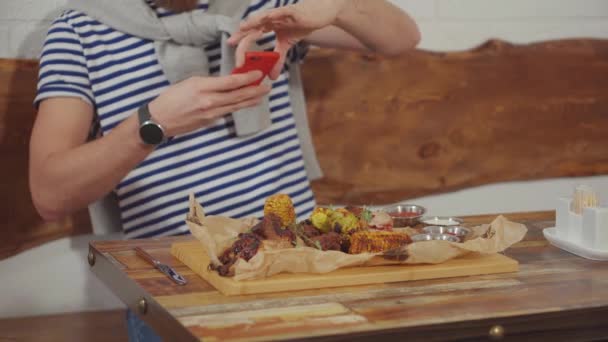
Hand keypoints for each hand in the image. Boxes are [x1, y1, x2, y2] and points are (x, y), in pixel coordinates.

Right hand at [149, 71, 269, 136]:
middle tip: (267, 87)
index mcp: (203, 87)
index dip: (247, 78)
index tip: (258, 74)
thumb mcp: (190, 83)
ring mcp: (211, 114)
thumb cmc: (171, 98)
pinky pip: (227, 112)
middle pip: (238, 96)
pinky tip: (245, 103)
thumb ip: (210, 83)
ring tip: (262, 96)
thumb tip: (227, 83)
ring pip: (236, 106)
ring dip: (251, 100)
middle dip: (255, 91)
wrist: (160, 120)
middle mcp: (210, 102)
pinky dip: (238, 106)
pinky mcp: (211, 121)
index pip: (231, 83)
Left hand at [227, 0, 346, 78]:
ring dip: (252, 23)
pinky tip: (265, 20)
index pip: (251, 32)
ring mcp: (279, 13)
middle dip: (243, 36)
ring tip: (242, 28)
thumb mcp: (287, 45)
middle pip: (253, 27)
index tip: (231, 45)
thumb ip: (278, 59)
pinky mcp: (290, 11)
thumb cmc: (302, 24)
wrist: (320, 14)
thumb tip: (272, 76)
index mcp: (268, 25)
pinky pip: (279, 13)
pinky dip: (271, 16)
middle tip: (233, 45)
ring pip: (263, 17)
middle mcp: (270, 18)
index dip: (241, 38)